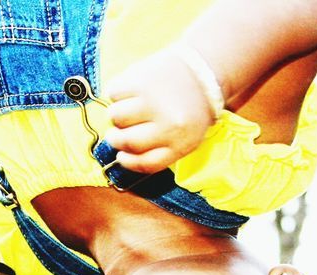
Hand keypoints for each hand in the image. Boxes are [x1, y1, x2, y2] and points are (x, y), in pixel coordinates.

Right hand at [102, 48, 219, 174]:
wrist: (203, 69)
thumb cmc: (190, 108)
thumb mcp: (187, 137)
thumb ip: (160, 149)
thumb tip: (124, 154)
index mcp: (181, 143)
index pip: (145, 163)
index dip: (127, 162)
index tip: (121, 156)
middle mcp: (168, 125)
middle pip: (126, 142)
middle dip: (115, 139)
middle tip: (116, 133)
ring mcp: (153, 101)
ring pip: (115, 117)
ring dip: (115, 115)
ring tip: (125, 109)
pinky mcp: (141, 80)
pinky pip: (113, 93)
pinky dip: (116, 93)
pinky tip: (128, 92)